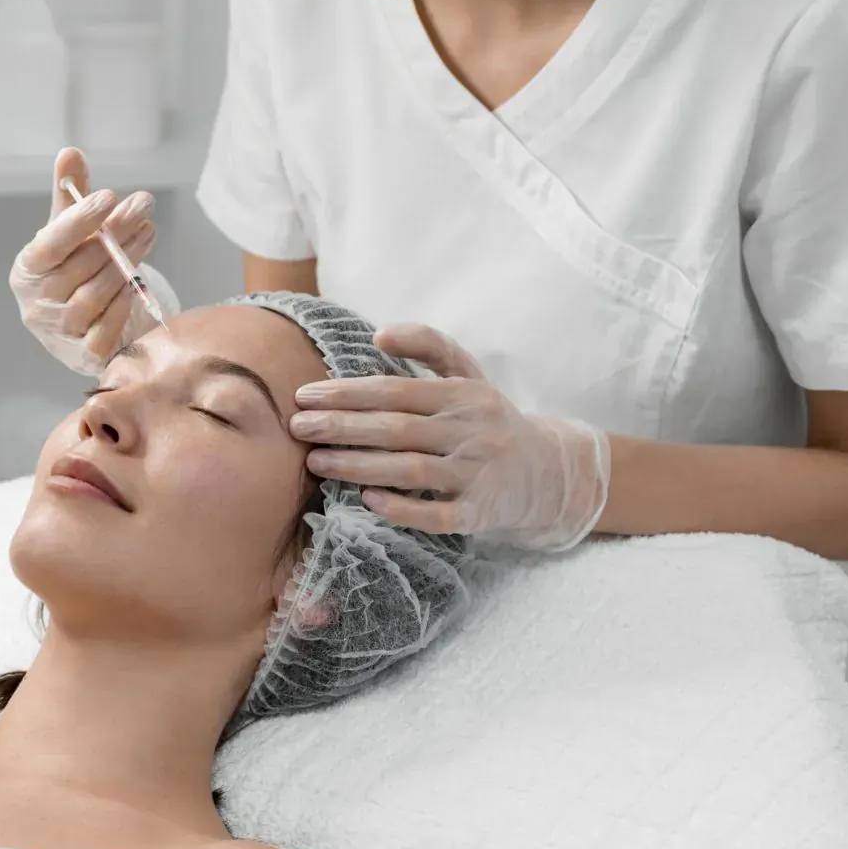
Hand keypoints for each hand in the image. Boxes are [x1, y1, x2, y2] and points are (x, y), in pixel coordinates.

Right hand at [10, 147, 159, 374]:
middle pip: (78, 267)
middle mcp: (36, 304)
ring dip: (125, 262)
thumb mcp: (66, 232)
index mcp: (26, 271)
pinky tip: (139, 281)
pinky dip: (124, 305)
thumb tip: (70, 152)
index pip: (49, 245)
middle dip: (114, 233)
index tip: (109, 195)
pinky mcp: (83, 356)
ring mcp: (59, 333)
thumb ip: (68, 195)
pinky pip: (106, 330)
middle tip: (143, 204)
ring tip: (148, 232)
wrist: (77, 329)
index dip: (78, 221)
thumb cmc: (71, 271)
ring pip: (95, 296)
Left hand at [286, 324, 610, 551]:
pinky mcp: (480, 514)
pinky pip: (437, 514)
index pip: (396, 391)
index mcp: (464, 395)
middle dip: (341, 427)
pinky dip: (402, 508)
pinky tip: (367, 500)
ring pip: (409, 470)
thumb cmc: (490, 419)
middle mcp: (472, 433)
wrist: (550, 473)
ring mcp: (477, 475)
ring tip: (316, 462)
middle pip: (396, 429)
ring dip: (358, 466)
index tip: (305, 396)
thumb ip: (429, 346)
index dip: (348, 393)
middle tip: (297, 427)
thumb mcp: (469, 375)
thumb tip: (380, 334)